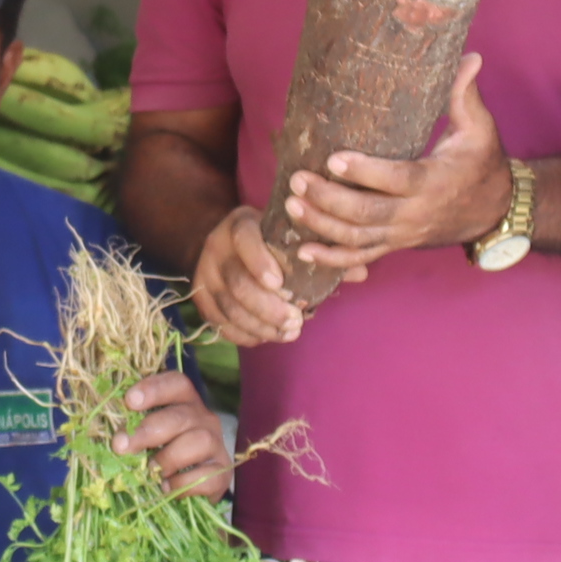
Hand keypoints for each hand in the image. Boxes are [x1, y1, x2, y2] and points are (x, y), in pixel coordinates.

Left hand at [113, 368, 231, 499]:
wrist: (188, 490)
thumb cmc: (158, 455)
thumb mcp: (145, 437)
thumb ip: (131, 429)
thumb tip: (110, 435)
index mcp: (183, 401)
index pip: (176, 383)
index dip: (153, 389)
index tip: (129, 400)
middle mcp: (204, 418)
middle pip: (180, 415)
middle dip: (147, 431)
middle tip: (120, 446)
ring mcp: (216, 444)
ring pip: (198, 441)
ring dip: (167, 458)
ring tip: (149, 471)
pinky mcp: (222, 472)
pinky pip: (207, 475)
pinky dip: (183, 483)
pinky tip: (167, 487)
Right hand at [189, 206, 307, 347]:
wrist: (225, 245)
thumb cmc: (267, 239)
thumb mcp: (285, 233)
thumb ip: (318, 251)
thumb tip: (358, 272)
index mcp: (239, 225)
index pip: (245, 241)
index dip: (260, 263)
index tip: (280, 284)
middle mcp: (216, 249)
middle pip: (238, 284)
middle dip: (269, 308)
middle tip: (295, 321)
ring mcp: (205, 275)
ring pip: (229, 308)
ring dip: (261, 326)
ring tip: (289, 332)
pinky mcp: (201, 299)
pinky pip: (221, 324)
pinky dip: (246, 335)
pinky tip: (267, 336)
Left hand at [279, 52, 506, 285]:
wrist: (495, 211)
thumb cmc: (482, 164)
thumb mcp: (480, 129)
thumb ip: (465, 95)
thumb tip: (470, 57)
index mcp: (433, 181)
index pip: (396, 180)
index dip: (364, 173)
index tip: (332, 159)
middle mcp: (415, 213)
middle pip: (366, 214)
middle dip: (328, 199)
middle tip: (298, 179)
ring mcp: (403, 233)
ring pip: (358, 239)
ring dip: (322, 225)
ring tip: (292, 204)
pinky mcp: (395, 244)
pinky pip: (362, 257)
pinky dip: (332, 259)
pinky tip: (302, 249)